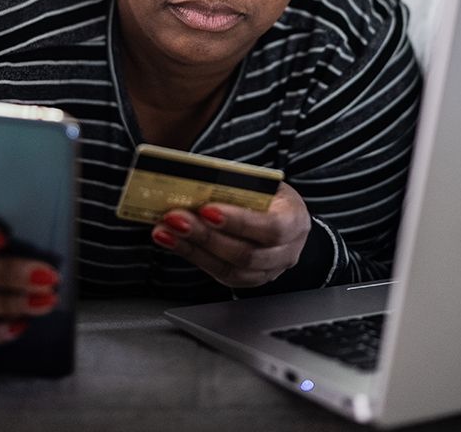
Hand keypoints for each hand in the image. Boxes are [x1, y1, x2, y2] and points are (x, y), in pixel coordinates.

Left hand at [150, 182, 310, 287]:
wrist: (284, 218)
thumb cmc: (270, 197)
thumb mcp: (263, 184)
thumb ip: (238, 185)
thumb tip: (198, 179)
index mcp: (295, 221)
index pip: (270, 227)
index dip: (238, 221)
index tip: (207, 209)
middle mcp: (286, 252)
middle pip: (245, 253)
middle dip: (206, 236)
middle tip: (175, 218)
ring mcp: (267, 271)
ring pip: (228, 268)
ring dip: (192, 249)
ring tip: (165, 231)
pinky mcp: (246, 280)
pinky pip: (218, 274)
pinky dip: (192, 256)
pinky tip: (172, 242)